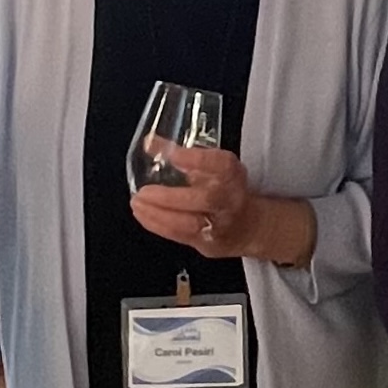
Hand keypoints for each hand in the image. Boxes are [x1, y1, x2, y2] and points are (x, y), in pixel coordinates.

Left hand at [129, 146, 313, 264]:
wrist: (250, 226)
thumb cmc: (227, 190)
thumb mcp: (213, 167)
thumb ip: (184, 155)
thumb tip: (150, 143)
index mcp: (233, 175)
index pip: (220, 165)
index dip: (197, 159)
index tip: (174, 155)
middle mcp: (230, 199)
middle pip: (206, 199)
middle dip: (170, 197)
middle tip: (144, 192)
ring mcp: (221, 225)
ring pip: (190, 223)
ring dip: (158, 215)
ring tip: (137, 204)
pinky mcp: (209, 244)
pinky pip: (181, 236)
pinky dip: (158, 225)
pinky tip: (143, 215)